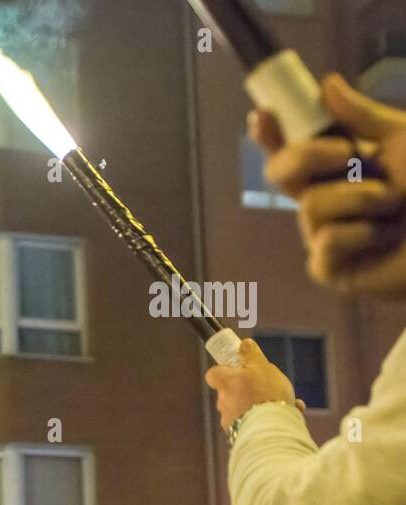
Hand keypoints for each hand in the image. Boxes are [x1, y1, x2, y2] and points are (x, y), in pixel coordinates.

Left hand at [205, 338, 305, 430]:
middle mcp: (223, 402)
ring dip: (261, 403)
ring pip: (245, 406)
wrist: (270, 429)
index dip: (225, 369)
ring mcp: (230, 419)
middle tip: (268, 386)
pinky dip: (267, 417)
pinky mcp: (241, 433)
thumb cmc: (265, 394)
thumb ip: (251, 355)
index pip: (214, 373)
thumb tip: (243, 344)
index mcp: (224, 382)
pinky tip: (289, 413)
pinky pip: (254, 421)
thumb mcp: (261, 367)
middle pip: (231, 390)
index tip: (239, 367)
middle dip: (248, 388)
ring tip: (285, 401)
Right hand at [251, 74, 405, 298]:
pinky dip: (363, 234)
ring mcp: (322, 236)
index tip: (263, 114)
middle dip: (307, 156)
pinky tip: (386, 236)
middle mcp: (322, 200)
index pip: (291, 149)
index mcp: (335, 169)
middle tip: (347, 154)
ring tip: (394, 205)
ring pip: (310, 206)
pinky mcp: (330, 269)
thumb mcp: (403, 140)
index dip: (271, 134)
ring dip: (360, 198)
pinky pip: (326, 243)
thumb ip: (363, 117)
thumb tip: (327, 84)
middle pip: (280, 173)